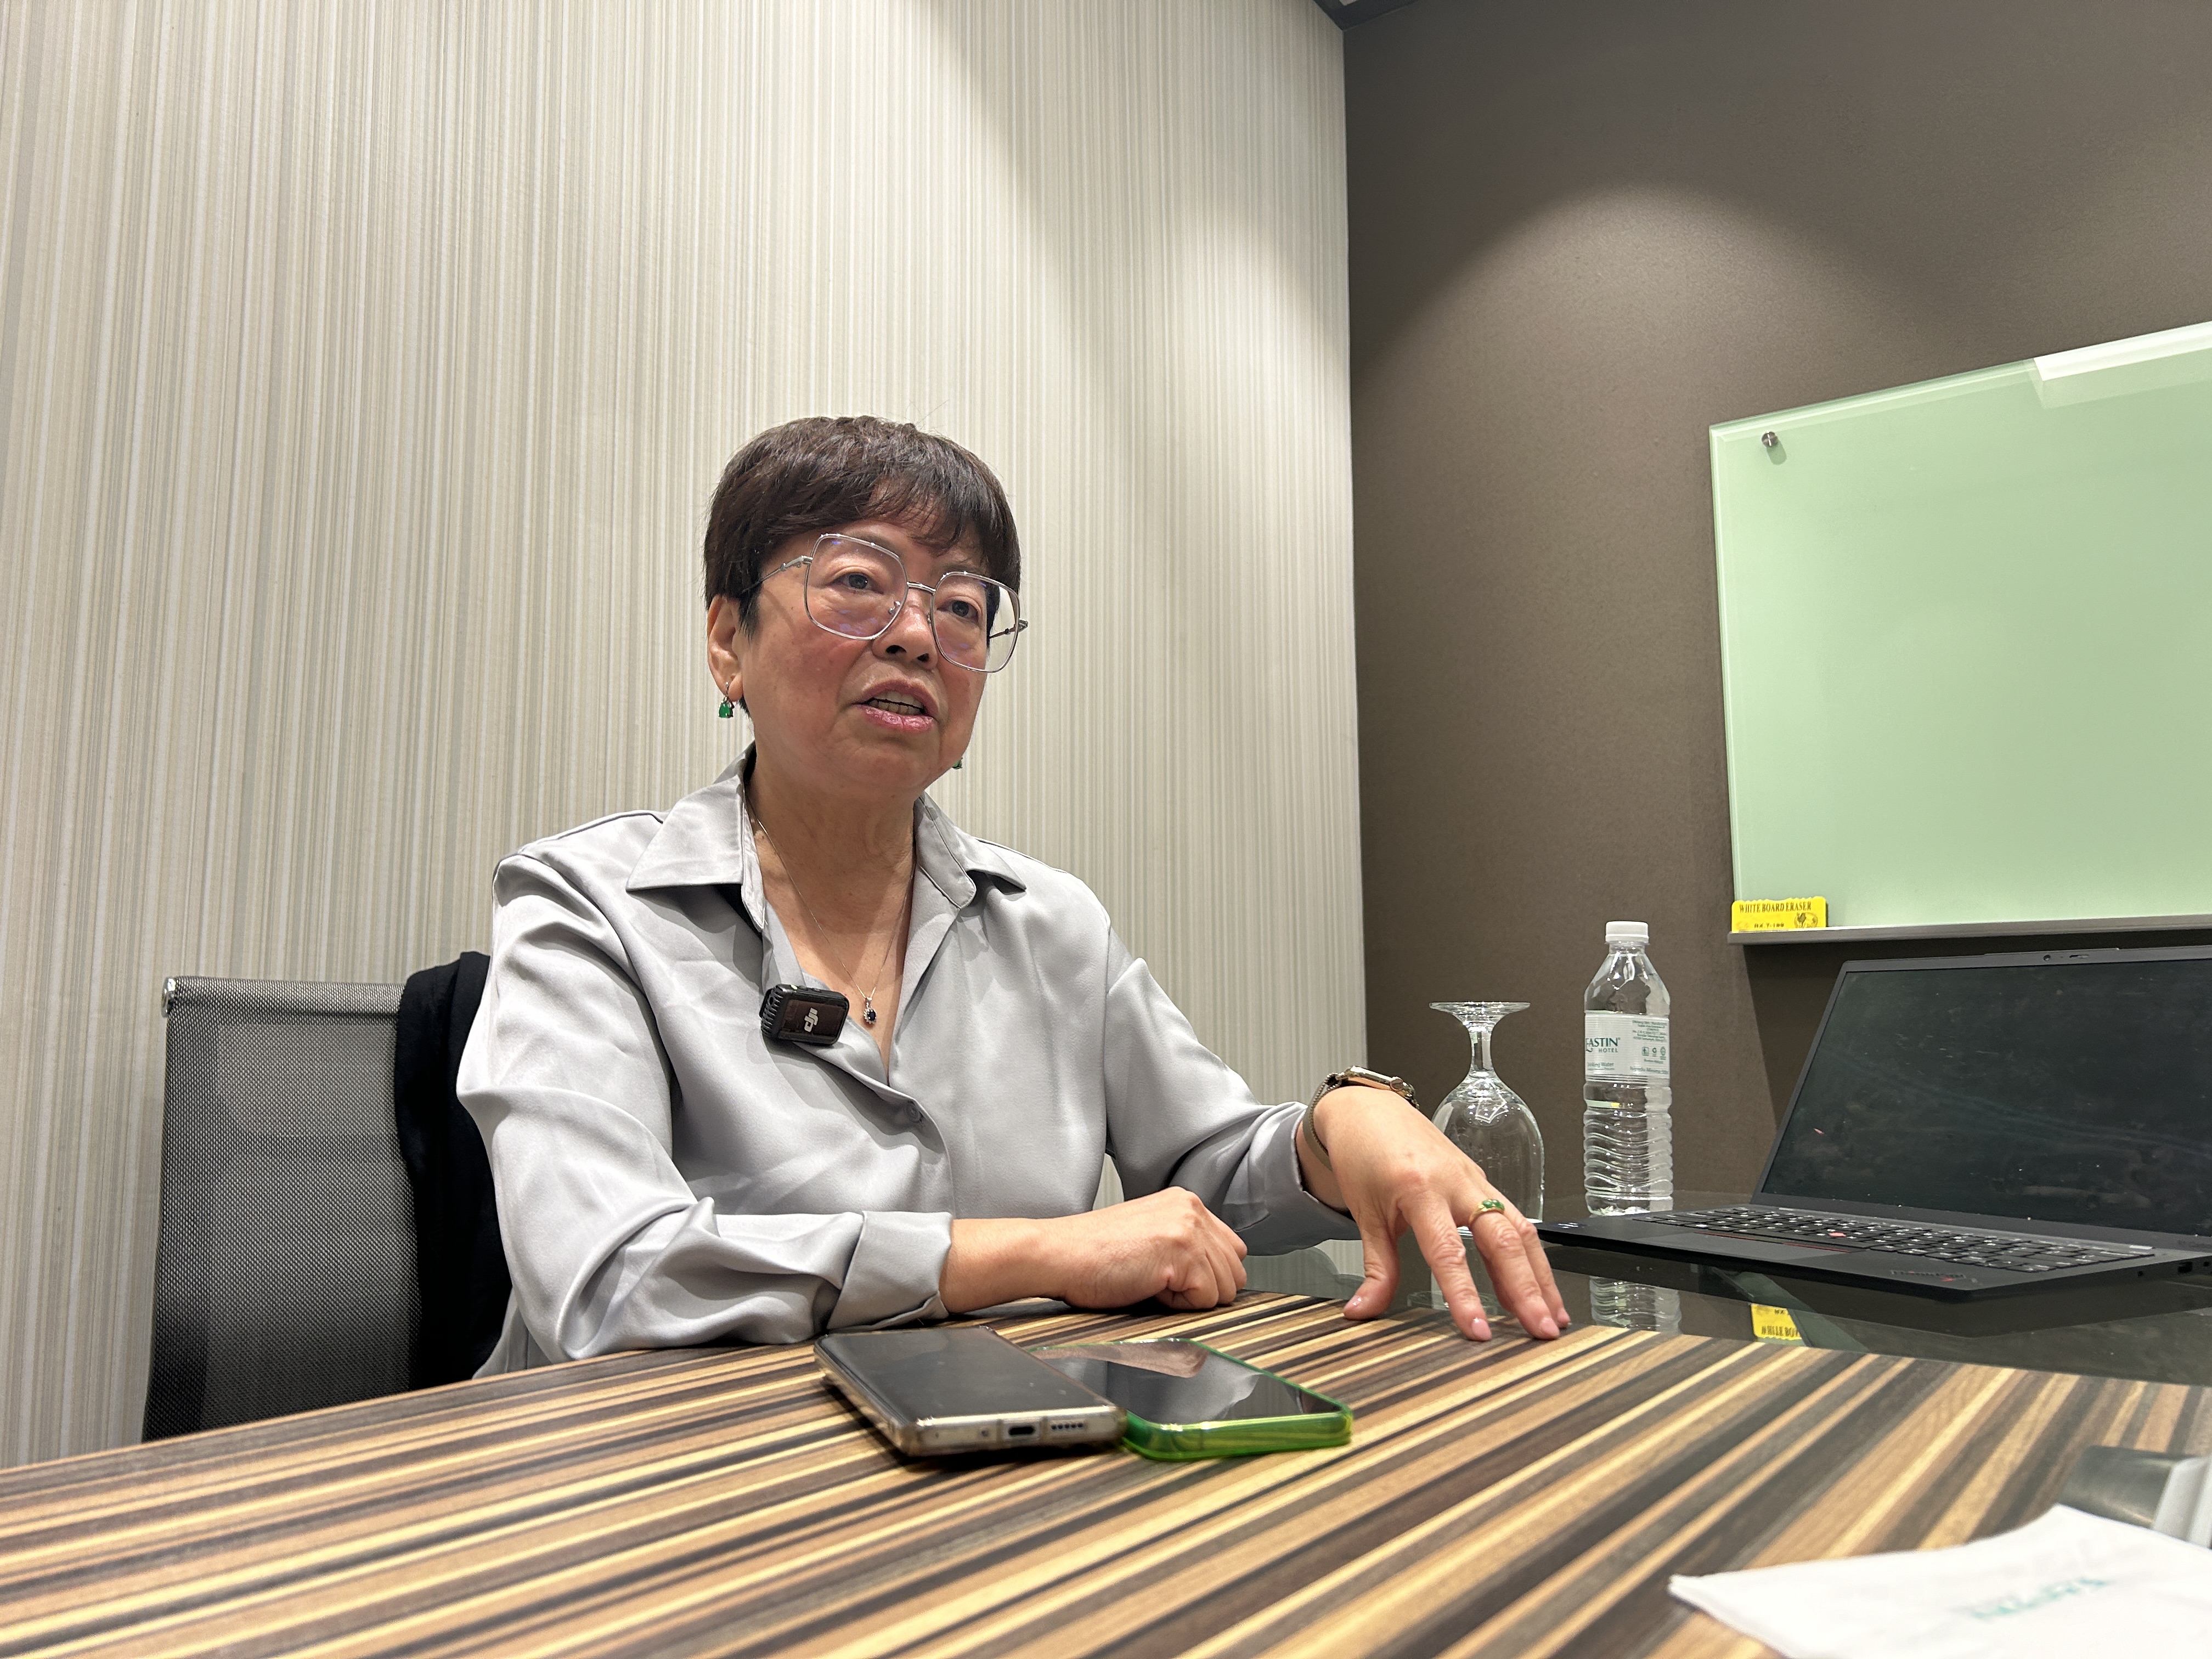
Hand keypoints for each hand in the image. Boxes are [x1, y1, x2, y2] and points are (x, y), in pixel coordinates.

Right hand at [940, 1189, 1247, 1312]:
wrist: (1058, 1255)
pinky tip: (1147, 1288)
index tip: (1175, 1279)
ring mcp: (1188, 1229)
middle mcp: (1192, 1210)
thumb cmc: (1093, 1254)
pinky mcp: (1180, 1254)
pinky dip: (1179, 1306)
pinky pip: (1205, 1299)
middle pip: (1234, 1271)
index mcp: (1186, 1202)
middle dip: (1203, 1290)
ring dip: (1190, 1299)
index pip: (1232, 1249)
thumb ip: (1187, 1244)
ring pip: (1224, 1289)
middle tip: (1158, 1283)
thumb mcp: (1150, 1235)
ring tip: (1150, 1283)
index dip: (1208, 1275)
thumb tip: (1218, 1277)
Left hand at [1302, 1085, 1568, 1341]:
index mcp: (1419, 1190)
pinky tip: (1538, 1286)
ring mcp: (1475, 1180)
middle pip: (1502, 1238)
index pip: (1448, 1252)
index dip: (1465, 1295)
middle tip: (1542, 1331)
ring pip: (1520, 1228)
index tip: (1478, 1331)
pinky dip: (1530, 1255)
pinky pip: (1514, 1218)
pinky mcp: (1483, 1181)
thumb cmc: (1364, 1155)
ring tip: (1554, 1317)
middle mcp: (1456, 1183)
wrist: (1368, 1110)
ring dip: (1540, 1276)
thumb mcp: (1364, 1215)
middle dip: (1527, 1289)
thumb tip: (1364, 1311)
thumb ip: (1376, 1268)